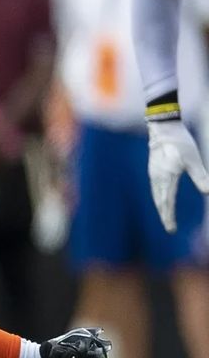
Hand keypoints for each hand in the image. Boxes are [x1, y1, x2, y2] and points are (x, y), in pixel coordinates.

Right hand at [146, 118, 208, 233]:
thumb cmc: (180, 142)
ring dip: (161, 207)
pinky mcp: (154, 169)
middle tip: (170, 228)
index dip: (169, 217)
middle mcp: (157, 178)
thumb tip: (208, 193)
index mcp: (167, 178)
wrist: (162, 128)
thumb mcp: (193, 159)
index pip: (167, 202)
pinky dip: (158, 198)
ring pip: (156, 195)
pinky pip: (155, 188)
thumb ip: (200, 176)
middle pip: (160, 201)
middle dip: (165, 215)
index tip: (171, 230)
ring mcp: (154, 173)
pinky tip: (161, 198)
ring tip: (166, 216)